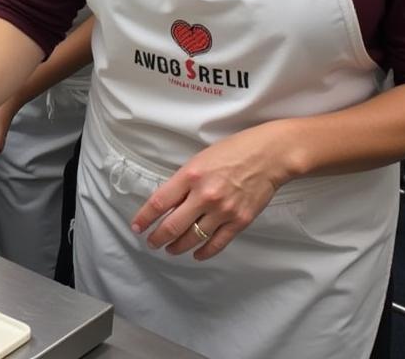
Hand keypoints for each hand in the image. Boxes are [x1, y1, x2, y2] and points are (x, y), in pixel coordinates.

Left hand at [130, 122, 293, 260]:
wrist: (267, 156)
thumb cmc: (231, 152)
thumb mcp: (199, 160)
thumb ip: (184, 182)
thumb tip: (168, 203)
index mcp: (190, 175)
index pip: (160, 202)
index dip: (145, 217)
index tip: (137, 226)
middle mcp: (205, 195)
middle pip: (173, 225)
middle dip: (158, 238)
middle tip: (151, 243)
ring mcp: (223, 210)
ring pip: (194, 238)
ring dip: (178, 247)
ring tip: (170, 249)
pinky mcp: (240, 221)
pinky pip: (217, 243)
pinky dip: (204, 251)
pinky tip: (196, 254)